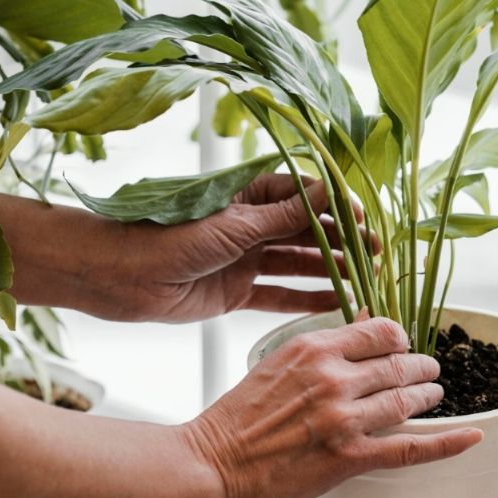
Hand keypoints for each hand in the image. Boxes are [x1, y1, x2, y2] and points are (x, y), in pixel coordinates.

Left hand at [106, 174, 363, 322]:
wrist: (120, 275)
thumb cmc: (169, 236)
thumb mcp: (232, 225)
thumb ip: (281, 216)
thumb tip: (327, 193)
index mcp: (248, 196)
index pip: (304, 196)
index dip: (336, 208)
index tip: (363, 221)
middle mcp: (250, 225)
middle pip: (306, 232)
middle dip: (342, 242)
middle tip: (376, 255)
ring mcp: (245, 259)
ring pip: (297, 264)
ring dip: (330, 272)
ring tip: (365, 281)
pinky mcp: (236, 291)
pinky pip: (278, 295)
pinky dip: (305, 300)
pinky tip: (335, 304)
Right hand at [178, 317, 483, 497]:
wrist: (213, 465)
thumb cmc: (237, 418)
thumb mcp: (276, 363)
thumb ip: (321, 346)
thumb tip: (361, 322)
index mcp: (313, 349)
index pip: (380, 330)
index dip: (400, 336)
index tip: (404, 343)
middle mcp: (333, 378)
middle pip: (400, 363)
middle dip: (422, 366)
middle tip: (429, 370)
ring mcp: (344, 418)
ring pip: (408, 400)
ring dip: (429, 396)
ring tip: (434, 395)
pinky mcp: (349, 457)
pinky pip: (411, 447)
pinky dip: (447, 442)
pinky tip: (469, 434)